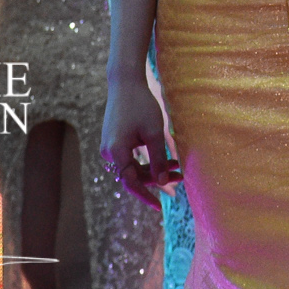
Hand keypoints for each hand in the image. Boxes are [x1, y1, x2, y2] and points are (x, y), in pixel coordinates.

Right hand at [100, 69, 181, 208]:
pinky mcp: (114, 141)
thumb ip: (158, 159)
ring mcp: (109, 146)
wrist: (125, 82)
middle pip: (133, 174)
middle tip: (180, 177)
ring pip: (133, 166)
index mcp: (116, 152)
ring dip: (153, 168)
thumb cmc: (141, 105)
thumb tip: (163, 182)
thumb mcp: (154, 133)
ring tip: (177, 165)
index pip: (131, 182)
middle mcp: (108, 152)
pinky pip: (130, 157)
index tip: (160, 206)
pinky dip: (146, 159)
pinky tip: (165, 158)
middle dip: (156, 177)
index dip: (146, 195)